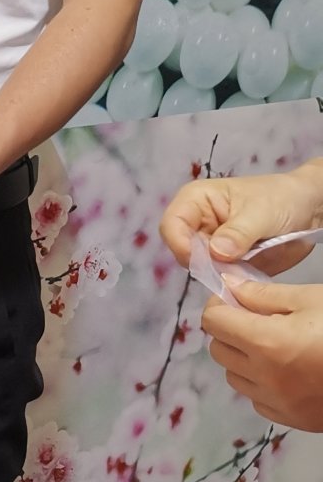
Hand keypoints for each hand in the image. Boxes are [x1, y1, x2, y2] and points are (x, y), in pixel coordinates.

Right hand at [161, 161, 322, 275]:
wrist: (310, 209)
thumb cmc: (282, 198)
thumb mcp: (261, 212)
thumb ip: (237, 233)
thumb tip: (216, 252)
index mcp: (196, 201)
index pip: (171, 225)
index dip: (181, 244)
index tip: (205, 260)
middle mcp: (197, 224)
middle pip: (182, 251)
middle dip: (203, 263)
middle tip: (230, 266)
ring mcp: (211, 245)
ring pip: (199, 268)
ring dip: (218, 275)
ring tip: (244, 268)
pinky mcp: (225, 263)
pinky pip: (218, 279)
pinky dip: (229, 282)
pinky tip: (247, 277)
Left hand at [202, 275, 322, 430]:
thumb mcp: (311, 299)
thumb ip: (264, 294)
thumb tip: (228, 285)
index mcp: (267, 343)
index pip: (214, 322)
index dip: (220, 305)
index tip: (236, 298)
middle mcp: (265, 377)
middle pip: (219, 349)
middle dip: (230, 330)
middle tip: (256, 317)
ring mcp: (278, 403)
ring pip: (235, 376)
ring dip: (243, 357)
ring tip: (274, 343)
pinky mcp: (293, 419)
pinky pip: (257, 399)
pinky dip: (261, 383)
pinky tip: (286, 369)